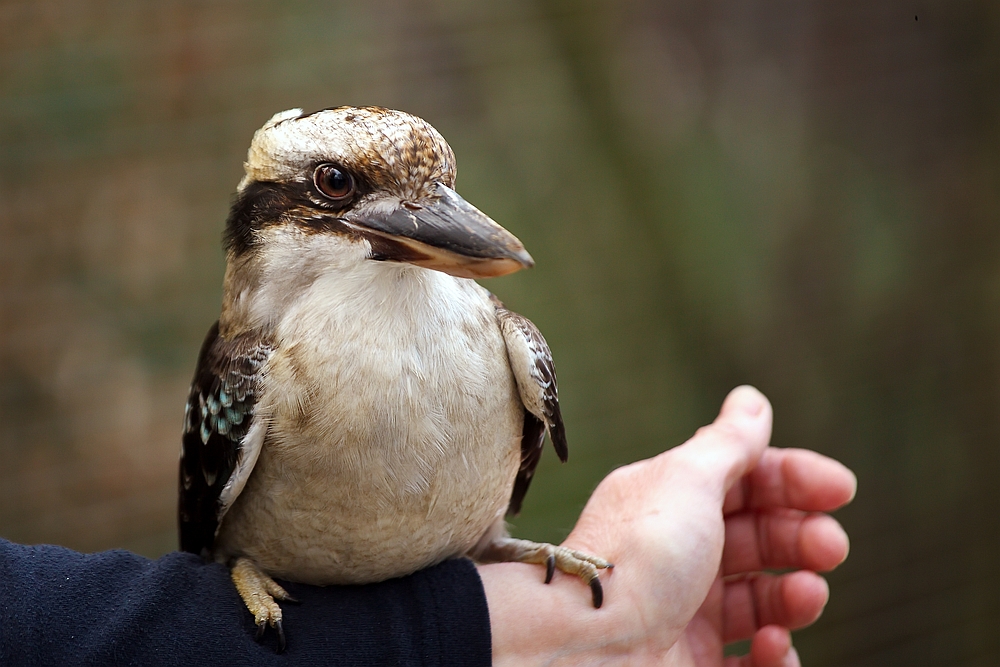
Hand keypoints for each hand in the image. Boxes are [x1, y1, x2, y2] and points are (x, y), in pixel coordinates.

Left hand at [481, 385, 855, 665]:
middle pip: (758, 539)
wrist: (589, 647)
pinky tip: (774, 645)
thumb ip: (727, 444)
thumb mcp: (687, 481)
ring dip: (796, 595)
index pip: (743, 481)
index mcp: (671, 502)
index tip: (839, 488)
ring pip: (762, 599)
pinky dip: (776, 653)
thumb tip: (751, 401)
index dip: (793, 480)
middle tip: (830, 546)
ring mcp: (686, 612)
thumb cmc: (636, 557)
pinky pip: (753, 660)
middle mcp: (678, 555)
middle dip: (803, 537)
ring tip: (806, 595)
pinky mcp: (693, 663)